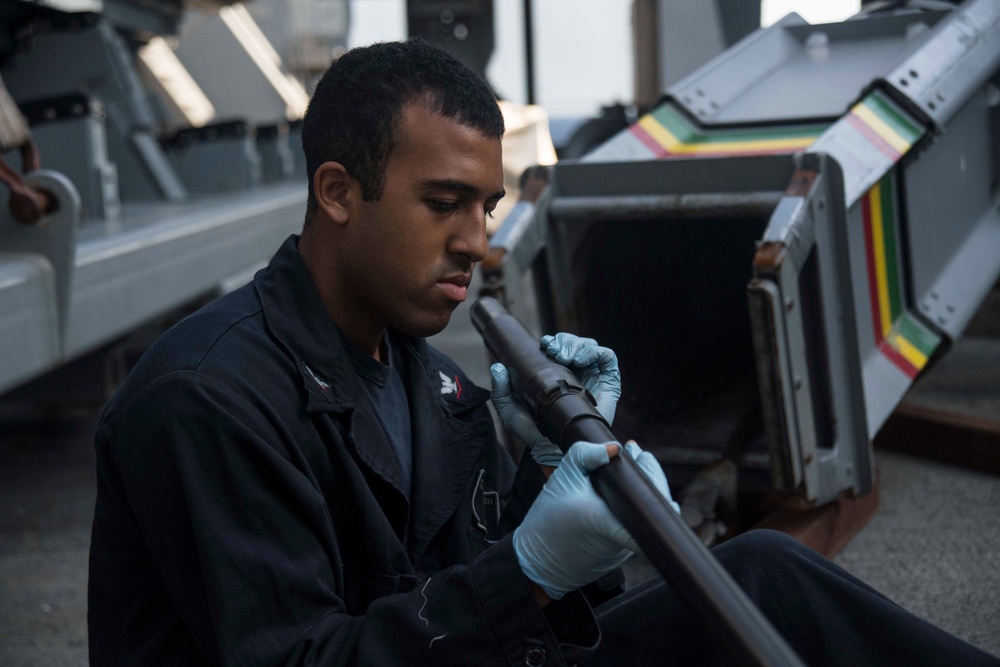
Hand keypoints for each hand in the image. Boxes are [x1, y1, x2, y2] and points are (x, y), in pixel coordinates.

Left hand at [490, 333, 621, 468]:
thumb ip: (501, 391)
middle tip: (553, 350)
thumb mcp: (510, 410)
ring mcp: (594, 378)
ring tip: (564, 356)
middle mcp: (577, 373)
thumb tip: (497, 367)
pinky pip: (608, 359)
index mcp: (558, 373)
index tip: (543, 345)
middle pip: (576, 343)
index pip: (560, 347)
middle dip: (565, 340)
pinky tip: (581, 360)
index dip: (554, 341)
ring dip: (577, 345)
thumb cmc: (534, 431)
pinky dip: (595, 352)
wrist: (552, 450)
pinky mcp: (608, 384)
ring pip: (590, 347)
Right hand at [513, 440, 677, 600]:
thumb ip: (585, 454)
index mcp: (609, 520)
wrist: (538, 558)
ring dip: (644, 490)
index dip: (653, 476)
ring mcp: (625, 548)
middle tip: (637, 455)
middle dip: (650, 475)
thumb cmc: (549, 517)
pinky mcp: (623, 552)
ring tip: (635, 464)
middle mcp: (623, 537)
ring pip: (648, 514)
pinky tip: (628, 488)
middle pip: (654, 504)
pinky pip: (638, 523)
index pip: (648, 506)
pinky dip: (635, 505)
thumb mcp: (562, 478)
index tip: (641, 456)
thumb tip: (616, 447)